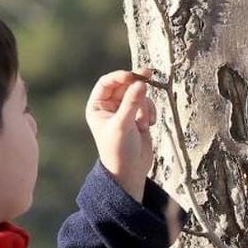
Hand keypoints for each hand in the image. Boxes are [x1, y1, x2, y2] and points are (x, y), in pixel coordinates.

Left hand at [85, 67, 158, 200]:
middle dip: (136, 87)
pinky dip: (150, 112)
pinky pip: (147, 105)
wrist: (130, 172)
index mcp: (97, 106)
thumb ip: (131, 102)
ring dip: (145, 106)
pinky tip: (149, 126)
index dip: (120, 76)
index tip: (134, 76)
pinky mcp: (138, 117)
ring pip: (138, 95)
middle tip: (149, 75)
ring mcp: (125, 111)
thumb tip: (141, 82)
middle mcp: (110, 107)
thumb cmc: (119, 150)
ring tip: (144, 124)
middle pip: (125, 85)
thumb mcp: (123, 125)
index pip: (107, 83)